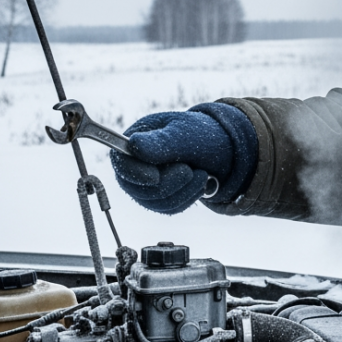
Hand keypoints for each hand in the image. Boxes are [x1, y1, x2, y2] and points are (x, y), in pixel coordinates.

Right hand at [111, 103, 257, 213]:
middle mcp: (135, 164)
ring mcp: (146, 184)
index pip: (121, 162)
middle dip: (168, 183)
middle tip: (190, 170)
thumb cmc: (199, 133)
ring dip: (182, 190)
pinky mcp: (160, 198)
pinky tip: (198, 184)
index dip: (135, 174)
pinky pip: (168, 208)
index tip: (155, 177)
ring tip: (200, 173)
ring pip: (154, 202)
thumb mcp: (183, 132)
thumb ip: (160, 141)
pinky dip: (187, 198)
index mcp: (135, 140)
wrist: (220, 148)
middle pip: (137, 189)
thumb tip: (134, 145)